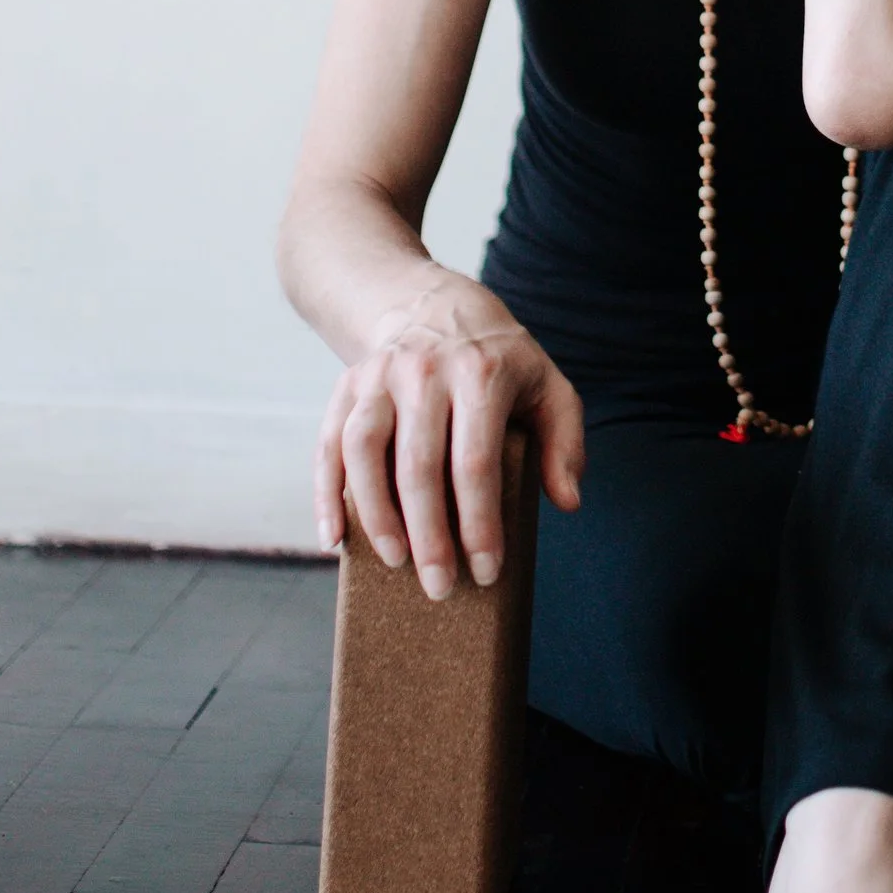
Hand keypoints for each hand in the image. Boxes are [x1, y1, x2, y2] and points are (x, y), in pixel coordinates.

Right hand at [315, 262, 584, 593]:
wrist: (433, 305)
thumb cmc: (498, 360)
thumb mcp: (547, 384)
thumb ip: (565, 439)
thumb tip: (567, 501)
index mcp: (481, 372)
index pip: (476, 461)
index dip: (480, 523)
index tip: (486, 571)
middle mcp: (425, 370)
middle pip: (419, 464)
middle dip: (429, 535)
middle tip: (439, 588)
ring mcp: (379, 376)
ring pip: (364, 450)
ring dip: (375, 514)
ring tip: (395, 562)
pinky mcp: (347, 387)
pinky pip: (327, 443)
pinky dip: (325, 494)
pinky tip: (334, 539)